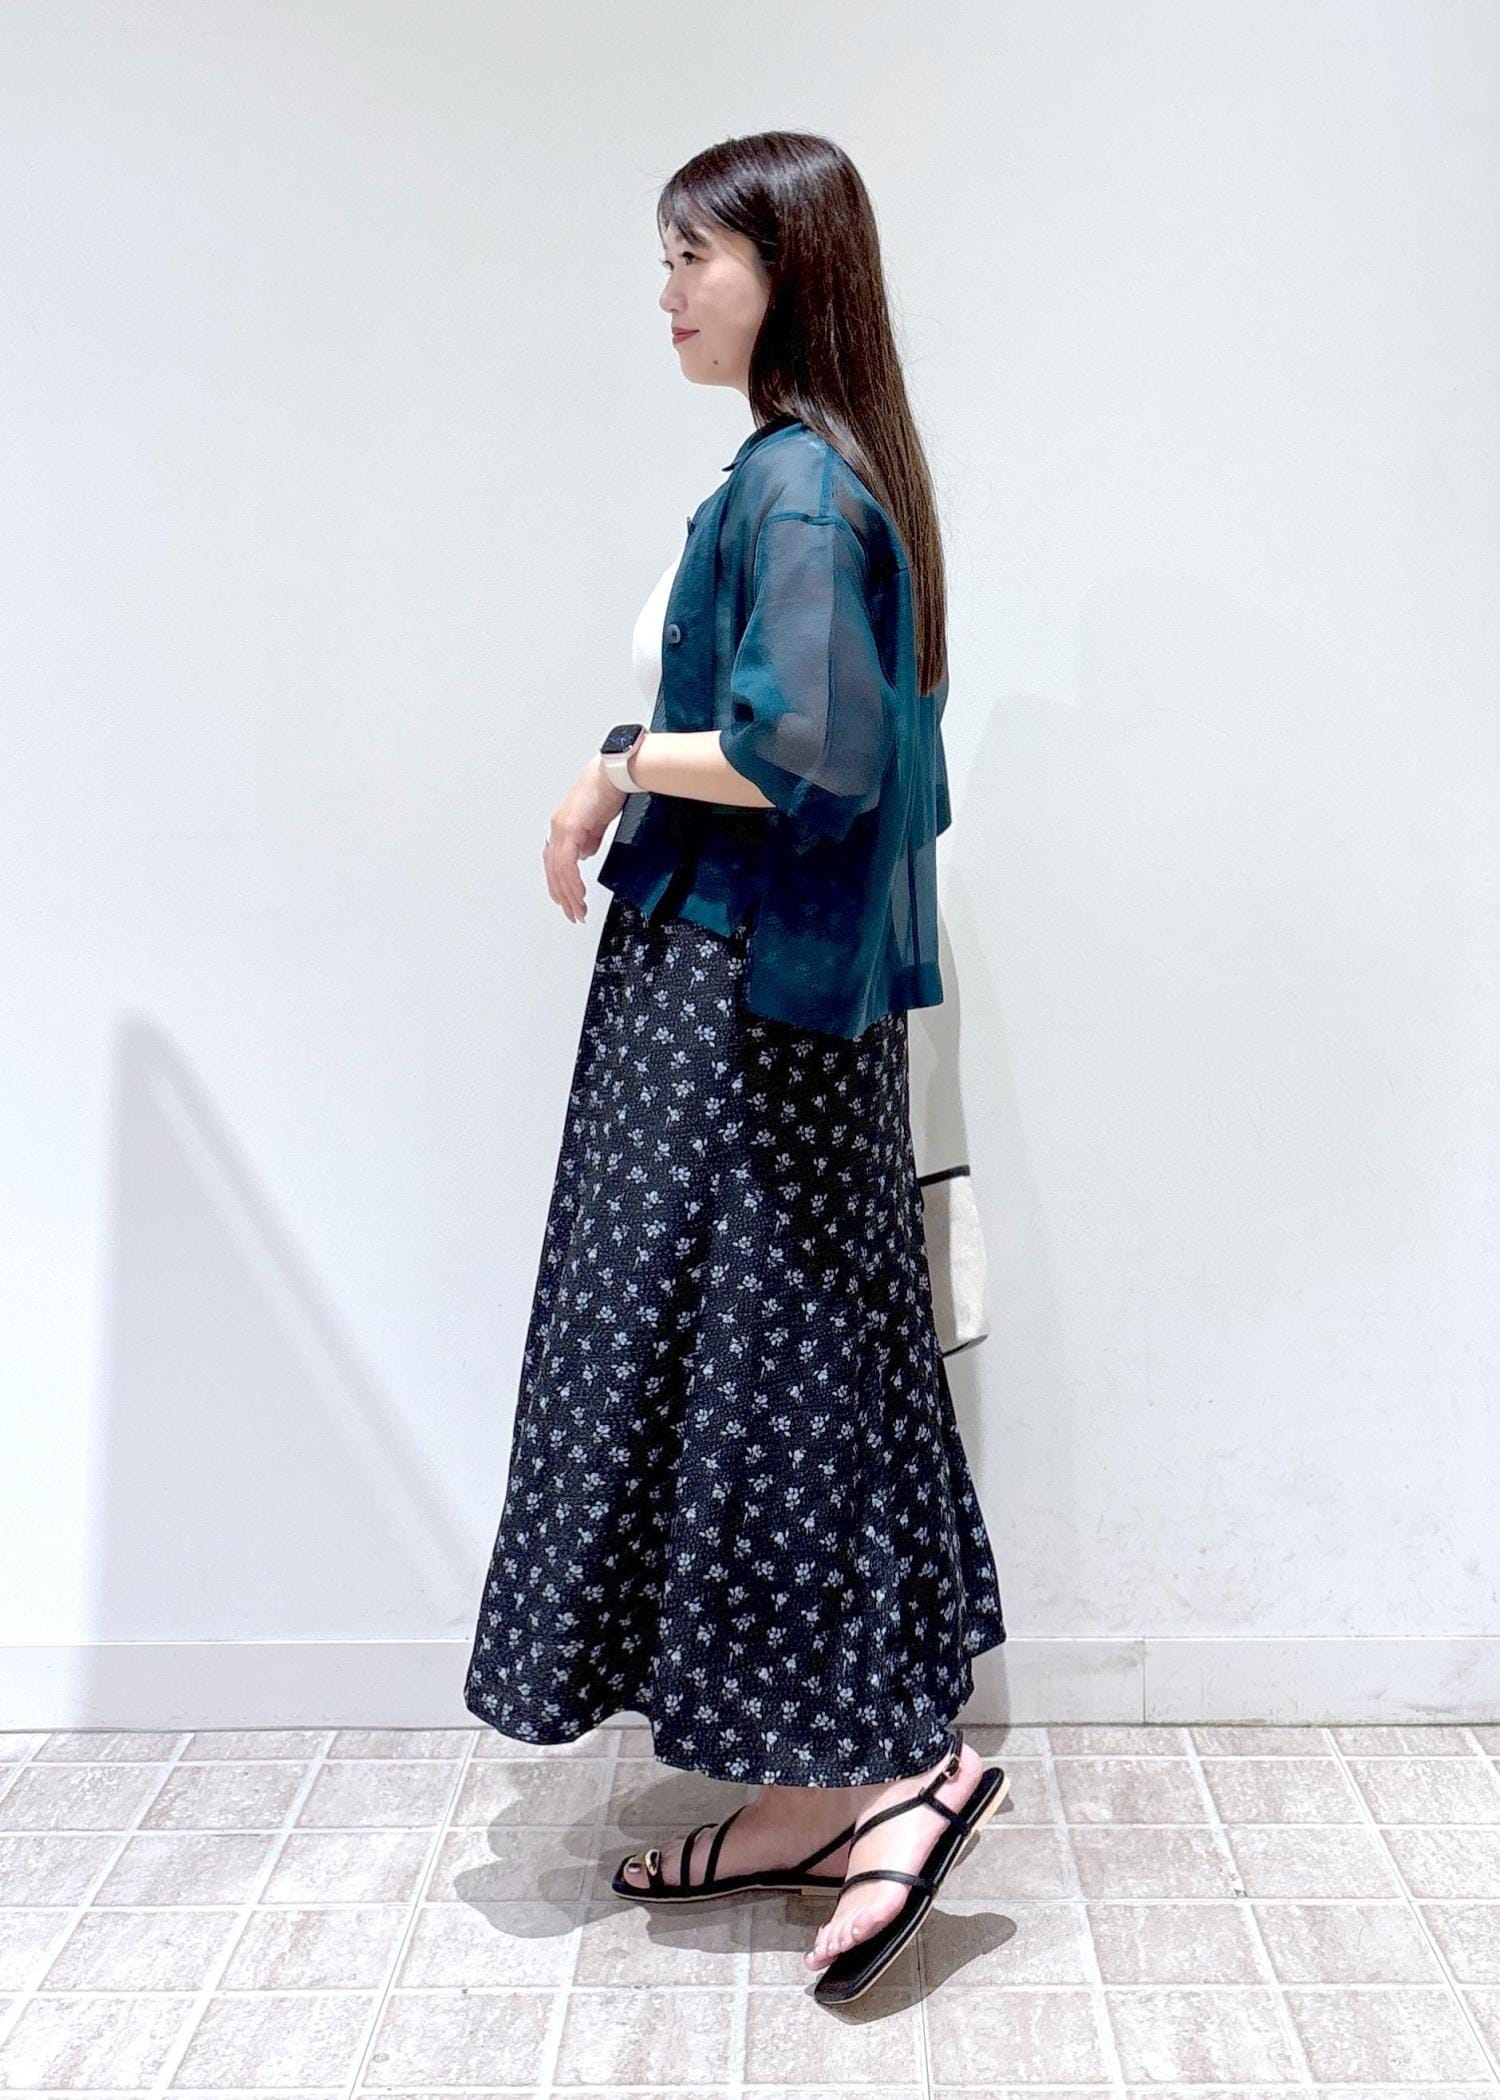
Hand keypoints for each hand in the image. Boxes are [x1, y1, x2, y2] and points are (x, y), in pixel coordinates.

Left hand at [542, 754, 625, 922]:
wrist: (616, 772)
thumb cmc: (610, 788)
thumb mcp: (598, 821)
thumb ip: (589, 839)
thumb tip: (584, 855)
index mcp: (563, 825)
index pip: (555, 861)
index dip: (560, 884)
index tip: (568, 900)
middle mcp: (558, 827)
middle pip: (553, 870)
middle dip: (562, 895)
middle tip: (572, 913)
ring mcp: (562, 827)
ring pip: (558, 870)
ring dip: (568, 893)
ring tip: (578, 909)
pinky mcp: (570, 828)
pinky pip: (567, 863)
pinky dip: (572, 881)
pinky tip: (579, 893)